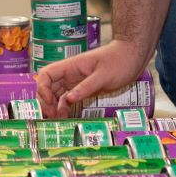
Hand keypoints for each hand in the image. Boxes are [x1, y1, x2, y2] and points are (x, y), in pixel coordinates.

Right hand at [35, 39, 149, 118]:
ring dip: (53, 107)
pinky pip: (68, 99)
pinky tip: (65, 117)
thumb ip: (86, 87)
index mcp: (71, 66)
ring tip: (55, 120)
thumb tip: (69, 99)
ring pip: (56, 94)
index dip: (42, 87)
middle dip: (45, 101)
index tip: (50, 101)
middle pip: (48, 87)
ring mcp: (75, 82)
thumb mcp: (104, 75)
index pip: (47, 74)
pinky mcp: (83, 89)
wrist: (133, 56)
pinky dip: (64, 108)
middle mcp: (70, 74)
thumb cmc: (119, 60)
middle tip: (51, 116)